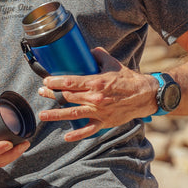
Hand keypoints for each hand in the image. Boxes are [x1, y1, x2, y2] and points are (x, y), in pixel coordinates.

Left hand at [37, 48, 156, 141]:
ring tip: (43, 115)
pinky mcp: (105, 122)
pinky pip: (89, 130)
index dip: (56, 82)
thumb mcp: (113, 64)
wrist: (146, 95)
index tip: (46, 81)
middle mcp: (95, 98)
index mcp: (96, 82)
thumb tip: (89, 51)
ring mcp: (99, 111)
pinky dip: (78, 135)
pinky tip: (66, 137)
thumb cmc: (129, 79)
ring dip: (56, 114)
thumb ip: (99, 56)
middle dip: (52, 94)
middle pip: (68, 97)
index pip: (70, 82)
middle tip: (41, 92)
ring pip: (73, 113)